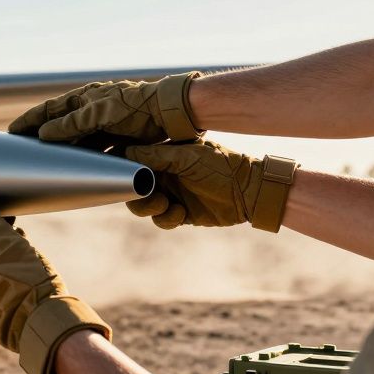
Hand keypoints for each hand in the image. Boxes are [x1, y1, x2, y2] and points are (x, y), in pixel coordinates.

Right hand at [8, 72, 201, 146]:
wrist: (173, 115)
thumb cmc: (137, 107)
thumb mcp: (100, 113)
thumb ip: (72, 124)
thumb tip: (43, 133)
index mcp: (86, 98)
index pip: (50, 109)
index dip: (30, 120)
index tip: (11, 132)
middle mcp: (93, 111)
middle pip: (60, 127)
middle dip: (41, 137)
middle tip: (23, 151)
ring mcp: (105, 127)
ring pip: (76, 141)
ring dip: (61, 151)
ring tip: (44, 164)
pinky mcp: (118, 141)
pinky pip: (94, 152)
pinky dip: (82, 160)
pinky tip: (76, 170)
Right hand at [123, 141, 297, 231]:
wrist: (249, 192)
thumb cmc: (221, 166)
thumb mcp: (187, 157)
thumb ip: (157, 156)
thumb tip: (125, 153)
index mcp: (164, 156)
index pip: (134, 161)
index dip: (125, 170)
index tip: (124, 176)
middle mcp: (165, 174)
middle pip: (133, 188)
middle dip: (136, 194)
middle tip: (149, 194)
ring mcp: (172, 194)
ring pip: (144, 206)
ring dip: (149, 207)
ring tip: (165, 204)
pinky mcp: (180, 213)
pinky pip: (161, 220)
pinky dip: (166, 219)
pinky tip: (181, 212)